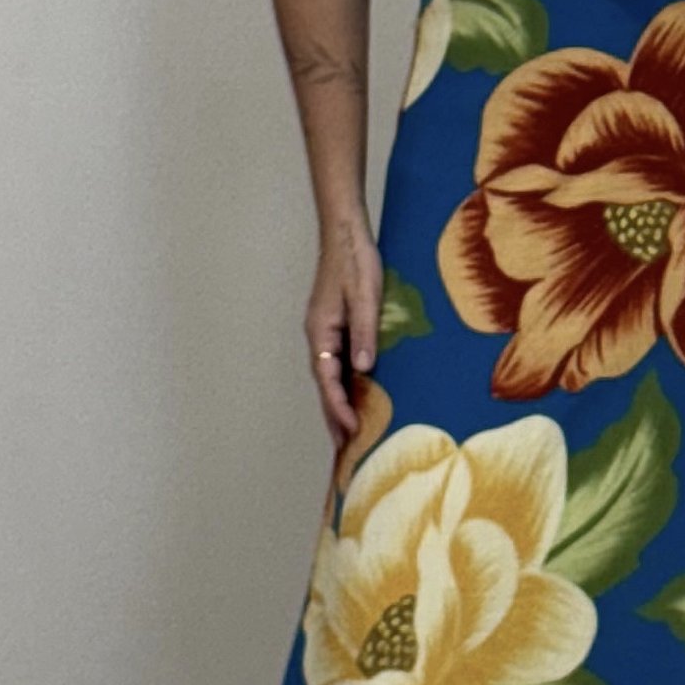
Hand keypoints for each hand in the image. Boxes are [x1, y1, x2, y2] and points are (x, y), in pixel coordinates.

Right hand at [305, 218, 380, 441]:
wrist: (345, 233)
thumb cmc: (355, 261)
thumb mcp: (365, 297)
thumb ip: (365, 332)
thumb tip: (364, 369)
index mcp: (321, 332)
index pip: (327, 379)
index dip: (338, 407)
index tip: (351, 431)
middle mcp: (319, 336)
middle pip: (324, 384)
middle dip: (334, 416)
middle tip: (345, 451)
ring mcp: (326, 332)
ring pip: (331, 376)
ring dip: (339, 403)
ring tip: (351, 433)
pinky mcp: (337, 326)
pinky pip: (339, 362)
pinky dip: (346, 384)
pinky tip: (359, 395)